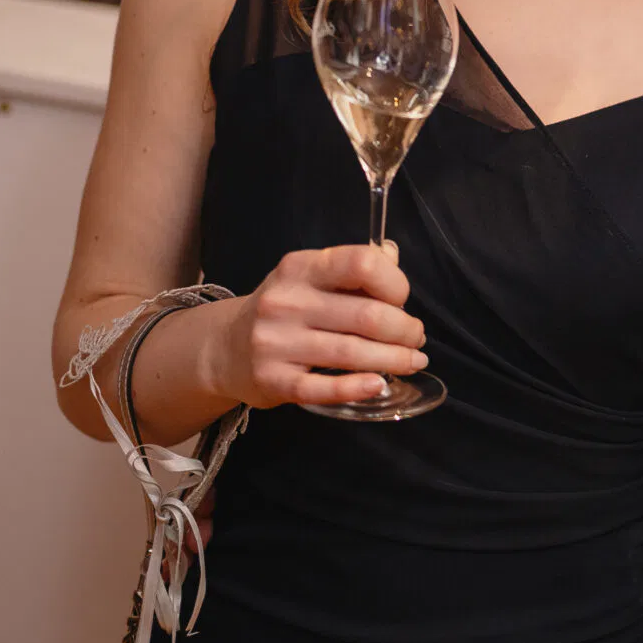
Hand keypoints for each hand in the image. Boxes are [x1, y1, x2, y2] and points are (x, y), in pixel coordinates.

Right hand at [207, 243, 428, 408]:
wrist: (225, 349)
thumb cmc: (284, 310)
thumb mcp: (310, 278)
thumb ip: (351, 268)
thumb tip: (392, 255)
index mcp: (301, 267)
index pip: (361, 264)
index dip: (394, 283)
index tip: (402, 300)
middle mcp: (286, 301)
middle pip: (366, 315)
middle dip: (404, 330)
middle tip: (416, 339)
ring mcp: (276, 342)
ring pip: (351, 352)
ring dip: (394, 359)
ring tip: (413, 362)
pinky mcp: (272, 380)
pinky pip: (322, 387)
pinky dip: (356, 387)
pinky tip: (379, 384)